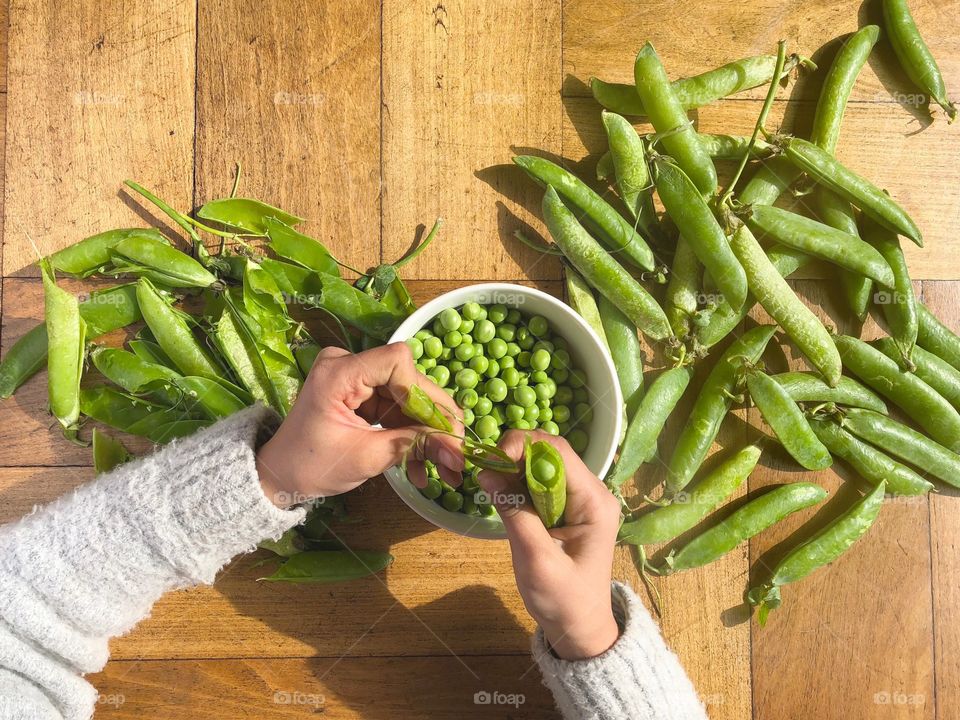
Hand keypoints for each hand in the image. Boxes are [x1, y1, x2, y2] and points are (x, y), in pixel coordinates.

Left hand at [257, 343, 463, 506]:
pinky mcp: (360, 394)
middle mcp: (348, 365)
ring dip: (426, 433)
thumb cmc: (312, 466)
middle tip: (457, 451)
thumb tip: (456, 448)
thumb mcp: (366, 458)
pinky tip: (421, 466)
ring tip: (444, 468)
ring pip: (407, 397)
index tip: (440, 428)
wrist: (279, 476)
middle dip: (434, 419)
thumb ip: (412, 445)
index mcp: (339, 372)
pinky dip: (410, 434)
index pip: (397, 361)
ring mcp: (355, 379)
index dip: (423, 392)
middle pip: (407, 380)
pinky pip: (395, 408)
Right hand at [478, 430, 621, 660]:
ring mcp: (579, 498)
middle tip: (484, 474)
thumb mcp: (536, 560)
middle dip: (513, 456)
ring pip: (541, 464)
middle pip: (549, 453)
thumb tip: (486, 473)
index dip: (521, 446)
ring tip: (489, 485)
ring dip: (512, 469)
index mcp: (594, 501)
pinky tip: (501, 494)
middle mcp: (591, 491)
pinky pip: (539, 482)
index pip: (557, 452)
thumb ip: (514, 513)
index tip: (490, 461)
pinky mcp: (566, 507)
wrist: (580, 628)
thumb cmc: (563, 600)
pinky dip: (517, 482)